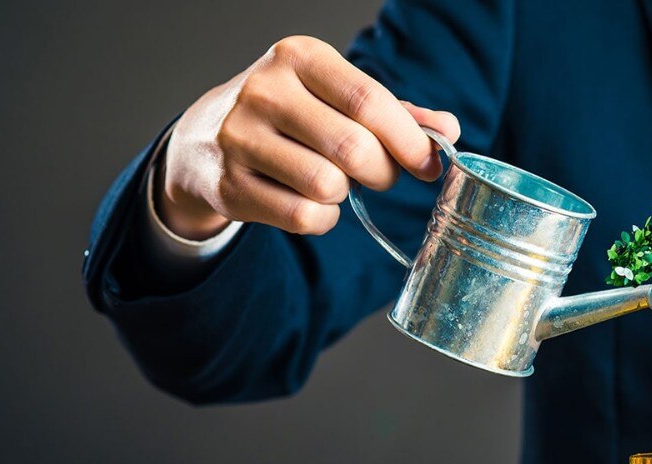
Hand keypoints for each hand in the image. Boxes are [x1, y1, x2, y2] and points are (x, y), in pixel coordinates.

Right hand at [159, 35, 460, 238]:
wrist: (203, 138)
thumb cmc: (291, 115)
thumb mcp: (337, 97)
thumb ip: (396, 113)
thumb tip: (448, 131)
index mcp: (298, 57)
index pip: (370, 101)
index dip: (410, 140)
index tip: (430, 164)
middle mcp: (264, 91)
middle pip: (354, 149)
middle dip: (383, 173)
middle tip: (380, 176)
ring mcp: (240, 138)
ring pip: (329, 186)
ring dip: (345, 194)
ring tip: (332, 181)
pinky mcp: (229, 185)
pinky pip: (303, 217)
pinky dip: (321, 219)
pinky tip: (310, 202)